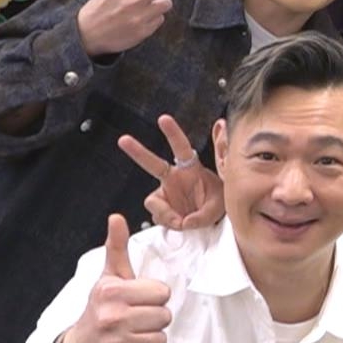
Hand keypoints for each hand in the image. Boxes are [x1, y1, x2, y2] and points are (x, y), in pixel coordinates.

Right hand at [57, 215, 172, 342]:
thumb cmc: (99, 311)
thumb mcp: (107, 278)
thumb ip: (116, 248)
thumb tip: (117, 218)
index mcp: (111, 292)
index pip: (162, 292)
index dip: (153, 297)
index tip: (137, 301)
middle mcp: (112, 317)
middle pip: (164, 316)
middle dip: (153, 318)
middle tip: (134, 320)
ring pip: (160, 339)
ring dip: (149, 339)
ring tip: (131, 335)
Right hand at [118, 114, 223, 230]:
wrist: (213, 219)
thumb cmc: (218, 203)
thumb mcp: (219, 206)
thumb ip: (203, 214)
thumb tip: (184, 222)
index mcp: (191, 169)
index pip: (181, 147)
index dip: (173, 133)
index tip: (163, 119)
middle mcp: (174, 178)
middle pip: (152, 163)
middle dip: (137, 151)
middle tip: (123, 139)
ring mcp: (165, 194)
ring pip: (153, 202)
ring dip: (166, 214)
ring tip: (182, 221)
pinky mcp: (161, 209)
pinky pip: (158, 218)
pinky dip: (169, 224)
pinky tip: (180, 224)